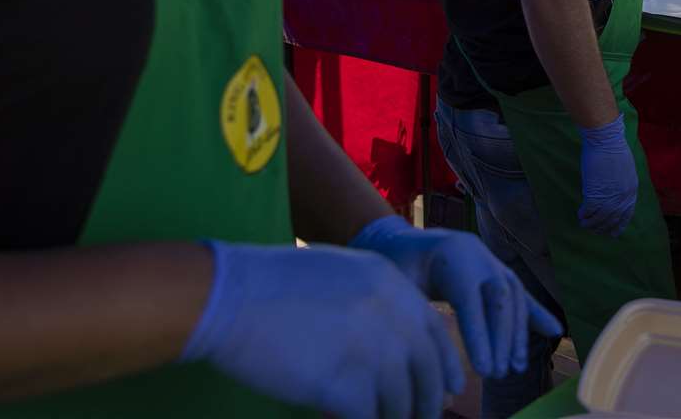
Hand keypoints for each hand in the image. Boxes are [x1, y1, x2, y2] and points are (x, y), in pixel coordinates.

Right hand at [181, 240, 463, 418]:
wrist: (231, 296)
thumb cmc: (273, 286)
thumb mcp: (341, 275)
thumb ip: (376, 304)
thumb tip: (397, 346)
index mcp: (393, 286)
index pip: (436, 334)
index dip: (445, 368)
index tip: (449, 392)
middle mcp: (393, 316)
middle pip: (427, 374)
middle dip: (426, 404)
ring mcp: (373, 351)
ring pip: (400, 403)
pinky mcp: (346, 385)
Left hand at [350, 216, 562, 380]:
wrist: (413, 242)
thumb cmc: (400, 267)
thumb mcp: (396, 282)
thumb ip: (410, 308)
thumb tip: (421, 351)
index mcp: (452, 257)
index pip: (470, 300)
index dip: (479, 336)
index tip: (483, 371)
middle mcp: (479, 257)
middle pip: (498, 299)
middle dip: (501, 339)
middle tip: (497, 375)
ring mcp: (493, 263)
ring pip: (513, 298)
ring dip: (517, 334)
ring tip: (513, 368)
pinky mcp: (500, 273)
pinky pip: (521, 295)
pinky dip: (537, 314)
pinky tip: (555, 331)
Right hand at [578, 115, 637, 236]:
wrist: (606, 141)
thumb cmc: (614, 149)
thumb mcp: (625, 169)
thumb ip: (622, 183)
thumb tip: (615, 191)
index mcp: (631, 190)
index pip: (627, 214)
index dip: (619, 224)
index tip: (614, 232)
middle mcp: (622, 197)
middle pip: (613, 219)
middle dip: (603, 227)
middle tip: (595, 230)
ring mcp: (610, 197)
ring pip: (600, 219)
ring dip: (592, 224)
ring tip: (584, 224)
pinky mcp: (595, 194)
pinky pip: (589, 211)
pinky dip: (584, 215)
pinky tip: (580, 215)